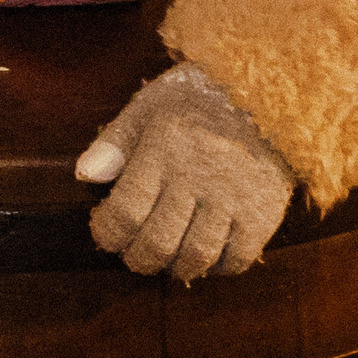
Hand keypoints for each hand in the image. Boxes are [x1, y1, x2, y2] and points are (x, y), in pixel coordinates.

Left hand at [76, 60, 294, 284]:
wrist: (272, 90)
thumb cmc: (203, 95)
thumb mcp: (153, 103)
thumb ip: (116, 140)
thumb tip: (84, 176)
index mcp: (164, 149)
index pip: (125, 213)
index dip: (108, 233)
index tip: (106, 230)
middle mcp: (196, 178)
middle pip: (157, 244)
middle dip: (137, 258)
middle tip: (135, 251)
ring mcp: (232, 199)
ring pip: (194, 257)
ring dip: (174, 266)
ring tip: (169, 253)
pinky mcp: (262, 214)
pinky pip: (235, 261)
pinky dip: (217, 267)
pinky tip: (208, 251)